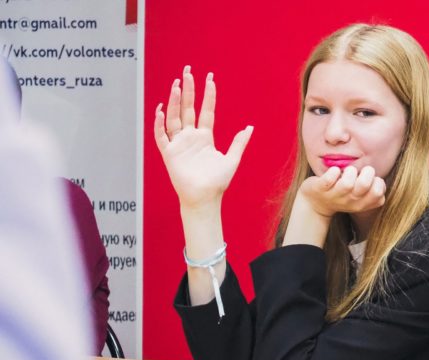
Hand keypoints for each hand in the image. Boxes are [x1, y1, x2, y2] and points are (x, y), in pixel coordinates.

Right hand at [154, 65, 252, 210]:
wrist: (205, 198)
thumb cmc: (217, 182)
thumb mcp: (232, 159)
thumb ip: (239, 142)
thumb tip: (249, 127)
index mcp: (205, 137)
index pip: (205, 111)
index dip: (208, 95)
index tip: (209, 79)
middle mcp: (190, 137)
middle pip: (187, 108)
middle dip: (187, 90)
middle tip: (187, 71)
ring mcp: (179, 144)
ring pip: (174, 117)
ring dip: (174, 101)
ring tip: (176, 84)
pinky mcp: (169, 153)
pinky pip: (161, 135)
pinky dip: (159, 123)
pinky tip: (161, 109)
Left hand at [298, 165, 385, 217]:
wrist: (316, 203)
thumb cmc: (343, 194)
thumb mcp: (360, 196)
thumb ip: (371, 188)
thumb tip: (376, 177)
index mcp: (362, 203)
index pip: (378, 193)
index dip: (377, 182)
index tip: (370, 179)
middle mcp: (349, 201)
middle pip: (364, 184)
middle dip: (366, 172)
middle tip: (360, 172)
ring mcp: (334, 196)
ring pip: (346, 183)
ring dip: (349, 171)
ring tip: (347, 171)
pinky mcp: (320, 188)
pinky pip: (328, 180)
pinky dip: (333, 172)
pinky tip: (334, 171)